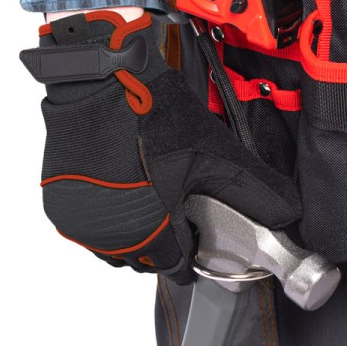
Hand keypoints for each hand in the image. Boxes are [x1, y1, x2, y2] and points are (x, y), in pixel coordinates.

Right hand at [21, 12, 301, 280]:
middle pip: (142, 260)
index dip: (192, 254)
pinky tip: (121, 185)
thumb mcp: (218, 153)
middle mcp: (109, 234)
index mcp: (149, 232)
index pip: (175, 268)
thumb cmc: (154, 115)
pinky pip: (87, 223)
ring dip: (132, 233)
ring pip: (112, 245)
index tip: (197, 238)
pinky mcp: (58, 196)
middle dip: (162, 245)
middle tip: (176, 214)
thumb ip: (256, 191)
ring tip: (150, 201)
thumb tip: (289, 214)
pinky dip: (105, 214)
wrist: (100, 78)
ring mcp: (79, 217)